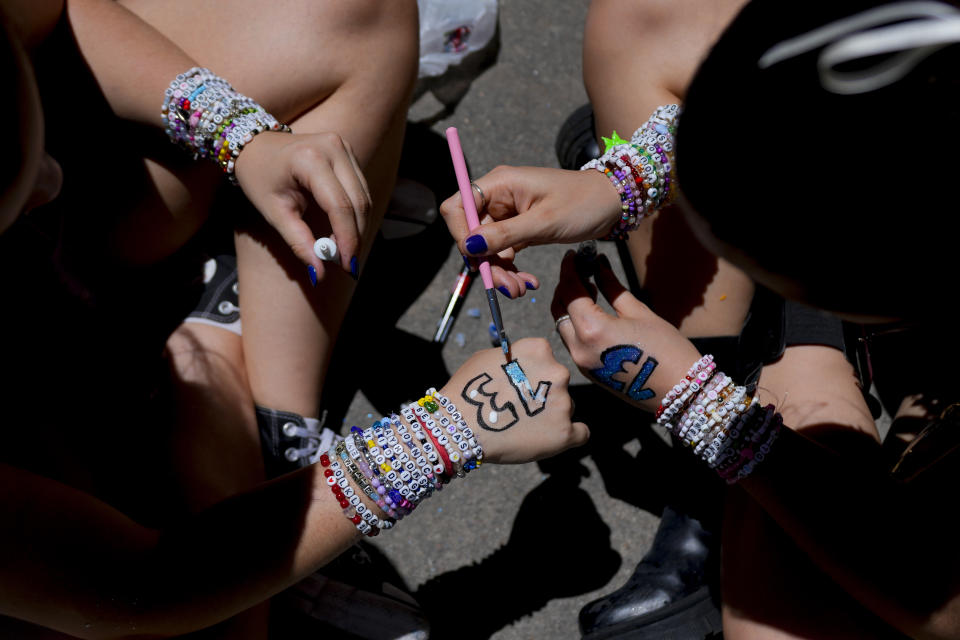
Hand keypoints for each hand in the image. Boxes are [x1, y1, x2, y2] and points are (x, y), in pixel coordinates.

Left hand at [234, 131, 371, 279]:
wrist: (256, 146)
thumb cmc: (260, 178)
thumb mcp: (274, 212)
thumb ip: (298, 242)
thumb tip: (320, 273)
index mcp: (310, 159)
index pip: (339, 206)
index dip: (347, 239)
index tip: (347, 266)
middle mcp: (333, 147)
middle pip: (358, 203)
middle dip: (355, 237)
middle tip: (348, 264)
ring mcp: (343, 148)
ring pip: (364, 198)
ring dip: (358, 228)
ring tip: (343, 251)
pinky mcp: (349, 153)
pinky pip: (361, 191)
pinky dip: (356, 215)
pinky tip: (344, 233)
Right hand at [439, 166, 620, 297]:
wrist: (611, 204)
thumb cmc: (582, 203)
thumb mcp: (545, 222)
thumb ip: (506, 234)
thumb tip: (470, 246)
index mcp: (500, 184)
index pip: (458, 206)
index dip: (460, 234)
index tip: (477, 258)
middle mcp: (498, 197)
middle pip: (472, 234)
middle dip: (486, 263)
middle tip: (507, 287)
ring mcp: (507, 214)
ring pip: (487, 248)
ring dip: (500, 271)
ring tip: (521, 289)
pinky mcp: (518, 228)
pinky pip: (503, 252)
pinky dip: (511, 269)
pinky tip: (527, 282)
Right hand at [439, 338, 588, 463]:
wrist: (459, 426)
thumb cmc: (469, 391)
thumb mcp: (487, 357)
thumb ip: (515, 357)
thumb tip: (524, 364)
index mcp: (539, 349)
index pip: (547, 360)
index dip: (533, 373)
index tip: (520, 385)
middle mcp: (557, 372)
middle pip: (559, 384)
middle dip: (544, 394)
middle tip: (521, 408)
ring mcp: (563, 403)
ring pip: (566, 408)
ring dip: (551, 415)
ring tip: (524, 426)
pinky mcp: (564, 433)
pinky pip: (580, 433)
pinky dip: (569, 435)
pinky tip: (552, 438)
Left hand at [551, 251, 701, 411]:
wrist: (678, 391)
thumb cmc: (666, 348)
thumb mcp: (639, 312)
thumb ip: (612, 287)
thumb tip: (598, 265)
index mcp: (591, 329)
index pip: (569, 291)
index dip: (569, 270)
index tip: (573, 255)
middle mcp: (579, 348)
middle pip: (559, 309)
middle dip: (566, 286)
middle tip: (580, 269)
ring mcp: (581, 363)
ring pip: (563, 326)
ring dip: (569, 305)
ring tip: (588, 288)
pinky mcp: (587, 372)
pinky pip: (572, 341)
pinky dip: (576, 323)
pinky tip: (592, 311)